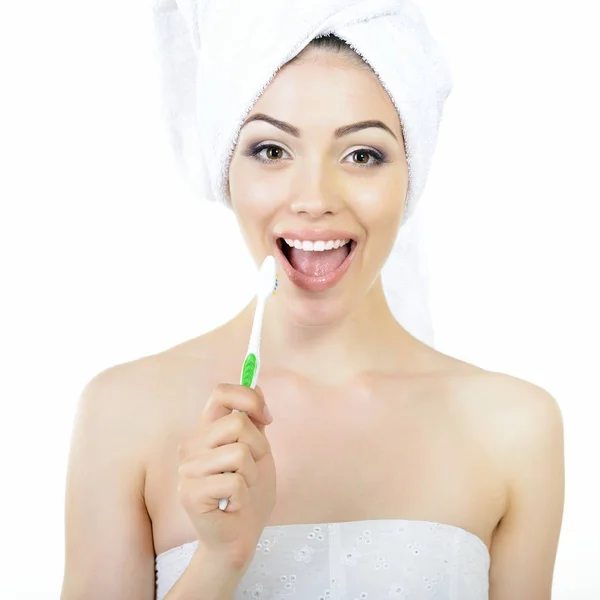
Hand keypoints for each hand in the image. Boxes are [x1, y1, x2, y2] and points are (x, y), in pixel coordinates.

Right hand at [177, 383, 275, 568]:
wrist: (241, 536)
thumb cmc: (249, 493)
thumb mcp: (258, 450)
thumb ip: (254, 420)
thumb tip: (256, 383)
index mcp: (207, 430)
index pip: (221, 392)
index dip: (249, 398)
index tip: (266, 417)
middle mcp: (192, 445)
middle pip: (237, 422)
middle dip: (258, 447)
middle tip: (253, 468)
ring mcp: (188, 469)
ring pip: (239, 453)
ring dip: (252, 474)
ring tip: (242, 488)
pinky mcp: (190, 493)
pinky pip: (235, 482)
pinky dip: (244, 496)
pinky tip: (233, 505)